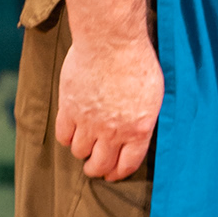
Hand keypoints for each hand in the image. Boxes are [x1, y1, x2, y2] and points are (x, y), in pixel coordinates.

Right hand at [55, 36, 163, 180]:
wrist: (111, 42)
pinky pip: (63, 136)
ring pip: (79, 152)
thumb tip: (137, 134)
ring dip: (82, 151)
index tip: (112, 174)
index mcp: (138, 130)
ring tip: (85, 143)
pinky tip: (72, 131)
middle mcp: (112, 131)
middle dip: (97, 169)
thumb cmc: (137, 63)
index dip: (117, 173)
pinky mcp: (69, 109)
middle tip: (95, 165)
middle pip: (99, 165)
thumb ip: (144, 120)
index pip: (126, 165)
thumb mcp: (154, 95)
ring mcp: (88, 122)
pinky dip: (66, 137)